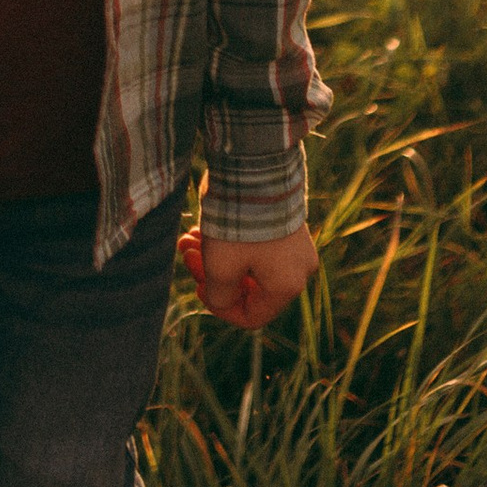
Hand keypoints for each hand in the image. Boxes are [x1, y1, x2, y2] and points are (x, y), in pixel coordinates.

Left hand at [177, 222, 317, 327]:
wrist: (256, 170)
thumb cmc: (238, 225)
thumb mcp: (220, 268)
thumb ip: (219, 296)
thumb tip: (221, 300)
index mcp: (286, 287)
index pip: (253, 317)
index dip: (221, 309)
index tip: (199, 286)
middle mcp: (298, 270)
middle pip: (249, 288)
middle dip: (212, 274)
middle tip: (188, 254)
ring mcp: (296, 246)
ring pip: (249, 264)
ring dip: (216, 255)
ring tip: (189, 239)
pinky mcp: (288, 224)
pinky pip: (258, 245)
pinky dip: (231, 242)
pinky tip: (203, 229)